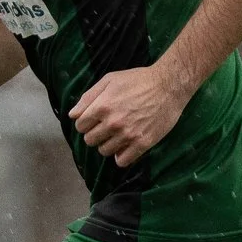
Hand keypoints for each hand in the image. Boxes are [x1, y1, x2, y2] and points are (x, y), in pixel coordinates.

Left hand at [68, 65, 187, 166]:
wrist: (169, 85)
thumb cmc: (138, 80)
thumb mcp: (110, 80)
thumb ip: (88, 97)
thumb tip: (73, 115)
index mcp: (102, 106)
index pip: (80, 126)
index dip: (85, 123)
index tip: (94, 120)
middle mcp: (113, 123)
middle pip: (90, 140)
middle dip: (95, 134)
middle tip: (106, 127)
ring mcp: (128, 135)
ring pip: (104, 151)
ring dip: (107, 145)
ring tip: (117, 135)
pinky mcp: (142, 143)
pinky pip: (122, 161)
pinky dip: (121, 156)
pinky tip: (125, 146)